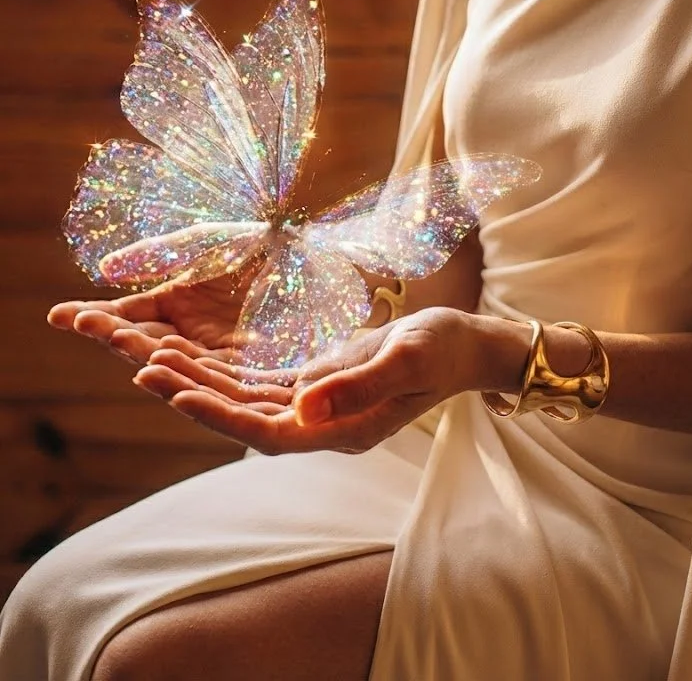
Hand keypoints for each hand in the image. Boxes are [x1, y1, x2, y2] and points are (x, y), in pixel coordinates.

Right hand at [46, 260, 263, 368]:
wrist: (306, 249)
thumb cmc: (252, 242)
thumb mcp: (200, 244)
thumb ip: (156, 255)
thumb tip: (106, 269)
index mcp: (174, 303)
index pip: (128, 316)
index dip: (97, 318)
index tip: (60, 315)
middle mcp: (189, 332)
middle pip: (145, 339)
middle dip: (113, 332)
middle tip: (80, 321)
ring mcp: (216, 350)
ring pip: (174, 359)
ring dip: (145, 351)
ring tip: (117, 340)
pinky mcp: (249, 363)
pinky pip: (215, 371)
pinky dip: (187, 371)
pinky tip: (161, 365)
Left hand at [133, 307, 485, 454]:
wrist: (463, 345)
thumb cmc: (442, 349)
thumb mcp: (407, 360)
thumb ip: (356, 387)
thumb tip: (301, 408)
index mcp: (343, 430)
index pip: (266, 431)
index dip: (219, 414)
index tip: (176, 392)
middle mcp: (323, 426)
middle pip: (245, 417)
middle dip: (194, 394)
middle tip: (143, 366)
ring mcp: (319, 408)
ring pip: (248, 400)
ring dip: (203, 382)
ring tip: (155, 358)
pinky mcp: (319, 386)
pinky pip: (263, 384)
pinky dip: (229, 373)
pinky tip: (197, 358)